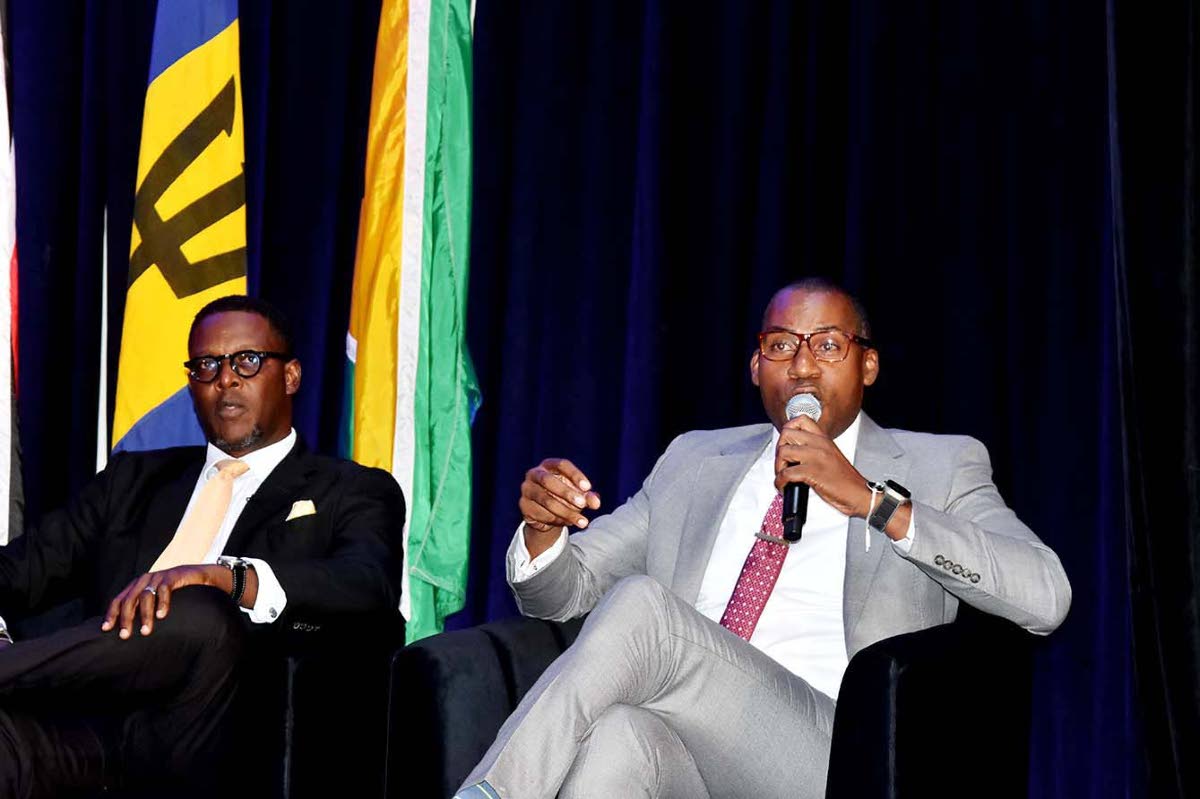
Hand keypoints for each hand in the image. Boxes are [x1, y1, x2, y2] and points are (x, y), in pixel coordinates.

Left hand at [101, 564, 224, 639]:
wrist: (197, 575)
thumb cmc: (175, 592)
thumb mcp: (155, 599)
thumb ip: (143, 608)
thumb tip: (130, 628)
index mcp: (136, 585)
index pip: (118, 600)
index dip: (111, 614)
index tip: (106, 629)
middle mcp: (144, 580)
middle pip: (129, 600)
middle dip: (126, 619)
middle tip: (125, 635)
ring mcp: (158, 577)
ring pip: (145, 596)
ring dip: (145, 616)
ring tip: (146, 631)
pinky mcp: (172, 575)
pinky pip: (164, 590)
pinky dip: (162, 603)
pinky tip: (162, 616)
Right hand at [519, 458, 600, 537]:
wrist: (547, 514)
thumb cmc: (565, 497)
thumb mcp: (579, 495)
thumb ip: (588, 497)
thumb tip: (596, 503)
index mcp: (549, 465)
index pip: (562, 465)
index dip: (575, 475)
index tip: (588, 487)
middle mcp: (534, 474)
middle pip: (548, 481)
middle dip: (567, 493)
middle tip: (583, 504)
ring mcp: (527, 490)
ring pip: (545, 500)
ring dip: (565, 512)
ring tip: (583, 521)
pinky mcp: (524, 506)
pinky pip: (541, 514)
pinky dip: (556, 520)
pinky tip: (567, 522)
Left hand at [775, 415, 871, 517]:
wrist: (859, 494)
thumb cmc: (845, 480)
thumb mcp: (831, 456)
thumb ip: (815, 449)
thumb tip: (793, 452)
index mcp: (824, 439)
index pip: (801, 420)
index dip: (788, 429)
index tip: (785, 443)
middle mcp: (820, 444)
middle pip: (786, 434)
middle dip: (779, 450)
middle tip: (782, 463)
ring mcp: (816, 457)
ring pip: (783, 452)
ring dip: (778, 467)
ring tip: (783, 477)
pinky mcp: (813, 472)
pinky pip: (786, 473)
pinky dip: (780, 482)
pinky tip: (784, 487)